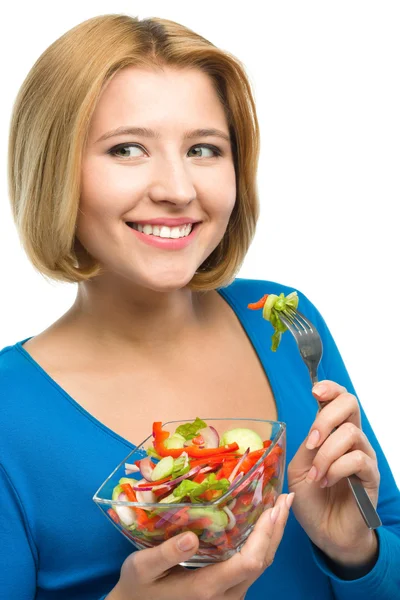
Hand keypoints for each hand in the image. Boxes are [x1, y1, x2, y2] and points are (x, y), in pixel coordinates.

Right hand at [106, 493, 293, 599]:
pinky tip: (263, 525)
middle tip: (285, 498)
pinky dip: (262, 544)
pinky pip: (252, 568)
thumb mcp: (141, 569)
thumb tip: (192, 537)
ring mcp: (228, 598)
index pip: (249, 561)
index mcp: (206, 588)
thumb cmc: (137, 588)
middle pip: (262, 563)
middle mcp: (225, 597)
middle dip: (277, 529)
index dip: (265, 535)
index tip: (272, 508)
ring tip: (280, 506)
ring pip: (260, 567)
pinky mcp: (227, 594)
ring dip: (273, 536)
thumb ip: (165, 555)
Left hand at [287, 380, 379, 566]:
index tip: (315, 391)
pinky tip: (326, 481)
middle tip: (312, 442)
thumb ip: (307, 446)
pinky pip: (357, 460)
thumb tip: (314, 431)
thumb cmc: (312, 498)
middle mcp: (351, 439)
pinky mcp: (371, 477)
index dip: (330, 388)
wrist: (325, 532)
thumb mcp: (299, 468)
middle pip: (350, 404)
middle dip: (326, 418)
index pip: (339, 399)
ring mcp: (363, 456)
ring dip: (326, 453)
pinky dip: (336, 468)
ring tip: (316, 475)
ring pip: (351, 433)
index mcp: (333, 432)